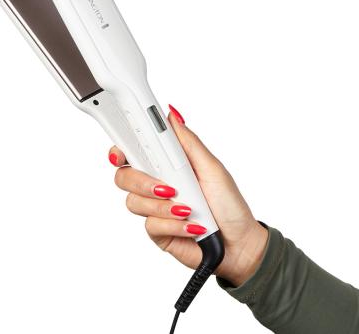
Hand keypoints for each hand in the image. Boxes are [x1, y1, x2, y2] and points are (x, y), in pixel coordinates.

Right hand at [109, 105, 267, 286]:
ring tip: (187, 209)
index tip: (121, 153)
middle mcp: (156, 184)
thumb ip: (189, 142)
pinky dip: (173, 225)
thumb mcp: (212, 168)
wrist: (239, 243)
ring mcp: (155, 208)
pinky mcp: (157, 231)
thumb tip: (172, 116)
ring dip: (162, 206)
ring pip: (134, 202)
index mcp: (166, 164)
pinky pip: (150, 225)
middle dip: (141, 181)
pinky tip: (191, 226)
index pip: (133, 152)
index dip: (119, 150)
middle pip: (124, 177)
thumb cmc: (229, 204)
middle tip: (166, 187)